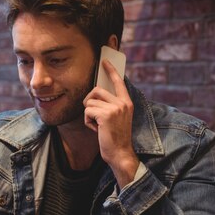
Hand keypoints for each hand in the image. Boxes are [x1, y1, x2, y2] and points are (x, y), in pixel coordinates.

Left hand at [84, 59, 138, 186]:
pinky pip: (87, 112)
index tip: (105, 61)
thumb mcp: (116, 118)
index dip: (110, 70)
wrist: (120, 153)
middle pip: (96, 91)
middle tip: (94, 116)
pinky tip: (97, 130)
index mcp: (127, 102)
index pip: (118, 82)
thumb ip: (110, 105)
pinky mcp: (106, 115)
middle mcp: (122, 103)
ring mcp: (115, 108)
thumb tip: (96, 93)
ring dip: (88, 115)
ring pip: (89, 103)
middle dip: (89, 103)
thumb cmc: (115, 137)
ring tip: (98, 125)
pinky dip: (87, 122)